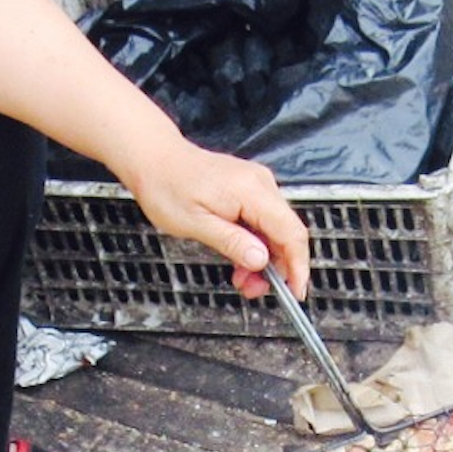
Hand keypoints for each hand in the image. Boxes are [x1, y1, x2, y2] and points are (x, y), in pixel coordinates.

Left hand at [118, 139, 311, 298]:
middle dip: (276, 267)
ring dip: (263, 258)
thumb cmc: (167, 186)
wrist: (154, 158)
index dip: (298, 266)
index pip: (291, 233)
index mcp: (251, 191)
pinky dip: (255, 243)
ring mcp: (256, 184)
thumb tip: (261, 260)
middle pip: (287, 233)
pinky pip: (264, 221)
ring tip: (240, 277)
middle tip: (253, 289)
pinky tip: (239, 256)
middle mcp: (261, 184)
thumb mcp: (195, 224)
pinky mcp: (249, 189)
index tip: (296, 292)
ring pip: (276, 230)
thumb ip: (232, 242)